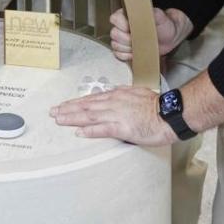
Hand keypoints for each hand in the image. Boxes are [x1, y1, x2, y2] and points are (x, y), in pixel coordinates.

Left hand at [50, 86, 176, 145]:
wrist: (170, 113)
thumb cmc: (156, 105)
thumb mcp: (136, 92)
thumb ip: (122, 93)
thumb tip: (112, 91)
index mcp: (116, 95)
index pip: (91, 99)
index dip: (76, 103)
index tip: (63, 105)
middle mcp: (113, 103)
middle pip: (86, 106)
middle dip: (68, 109)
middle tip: (53, 112)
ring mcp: (117, 115)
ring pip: (89, 116)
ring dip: (72, 118)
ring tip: (59, 120)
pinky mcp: (123, 128)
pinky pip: (102, 129)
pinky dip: (89, 130)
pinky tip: (78, 132)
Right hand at [110, 7, 191, 61]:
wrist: (169, 38)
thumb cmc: (164, 25)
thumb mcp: (160, 17)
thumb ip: (152, 12)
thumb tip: (144, 10)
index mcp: (127, 15)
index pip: (114, 19)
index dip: (122, 25)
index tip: (131, 29)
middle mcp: (122, 26)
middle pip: (114, 34)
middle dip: (126, 39)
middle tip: (139, 39)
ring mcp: (122, 39)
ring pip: (115, 45)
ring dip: (126, 48)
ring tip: (139, 46)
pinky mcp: (124, 50)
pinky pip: (118, 54)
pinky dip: (126, 56)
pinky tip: (135, 53)